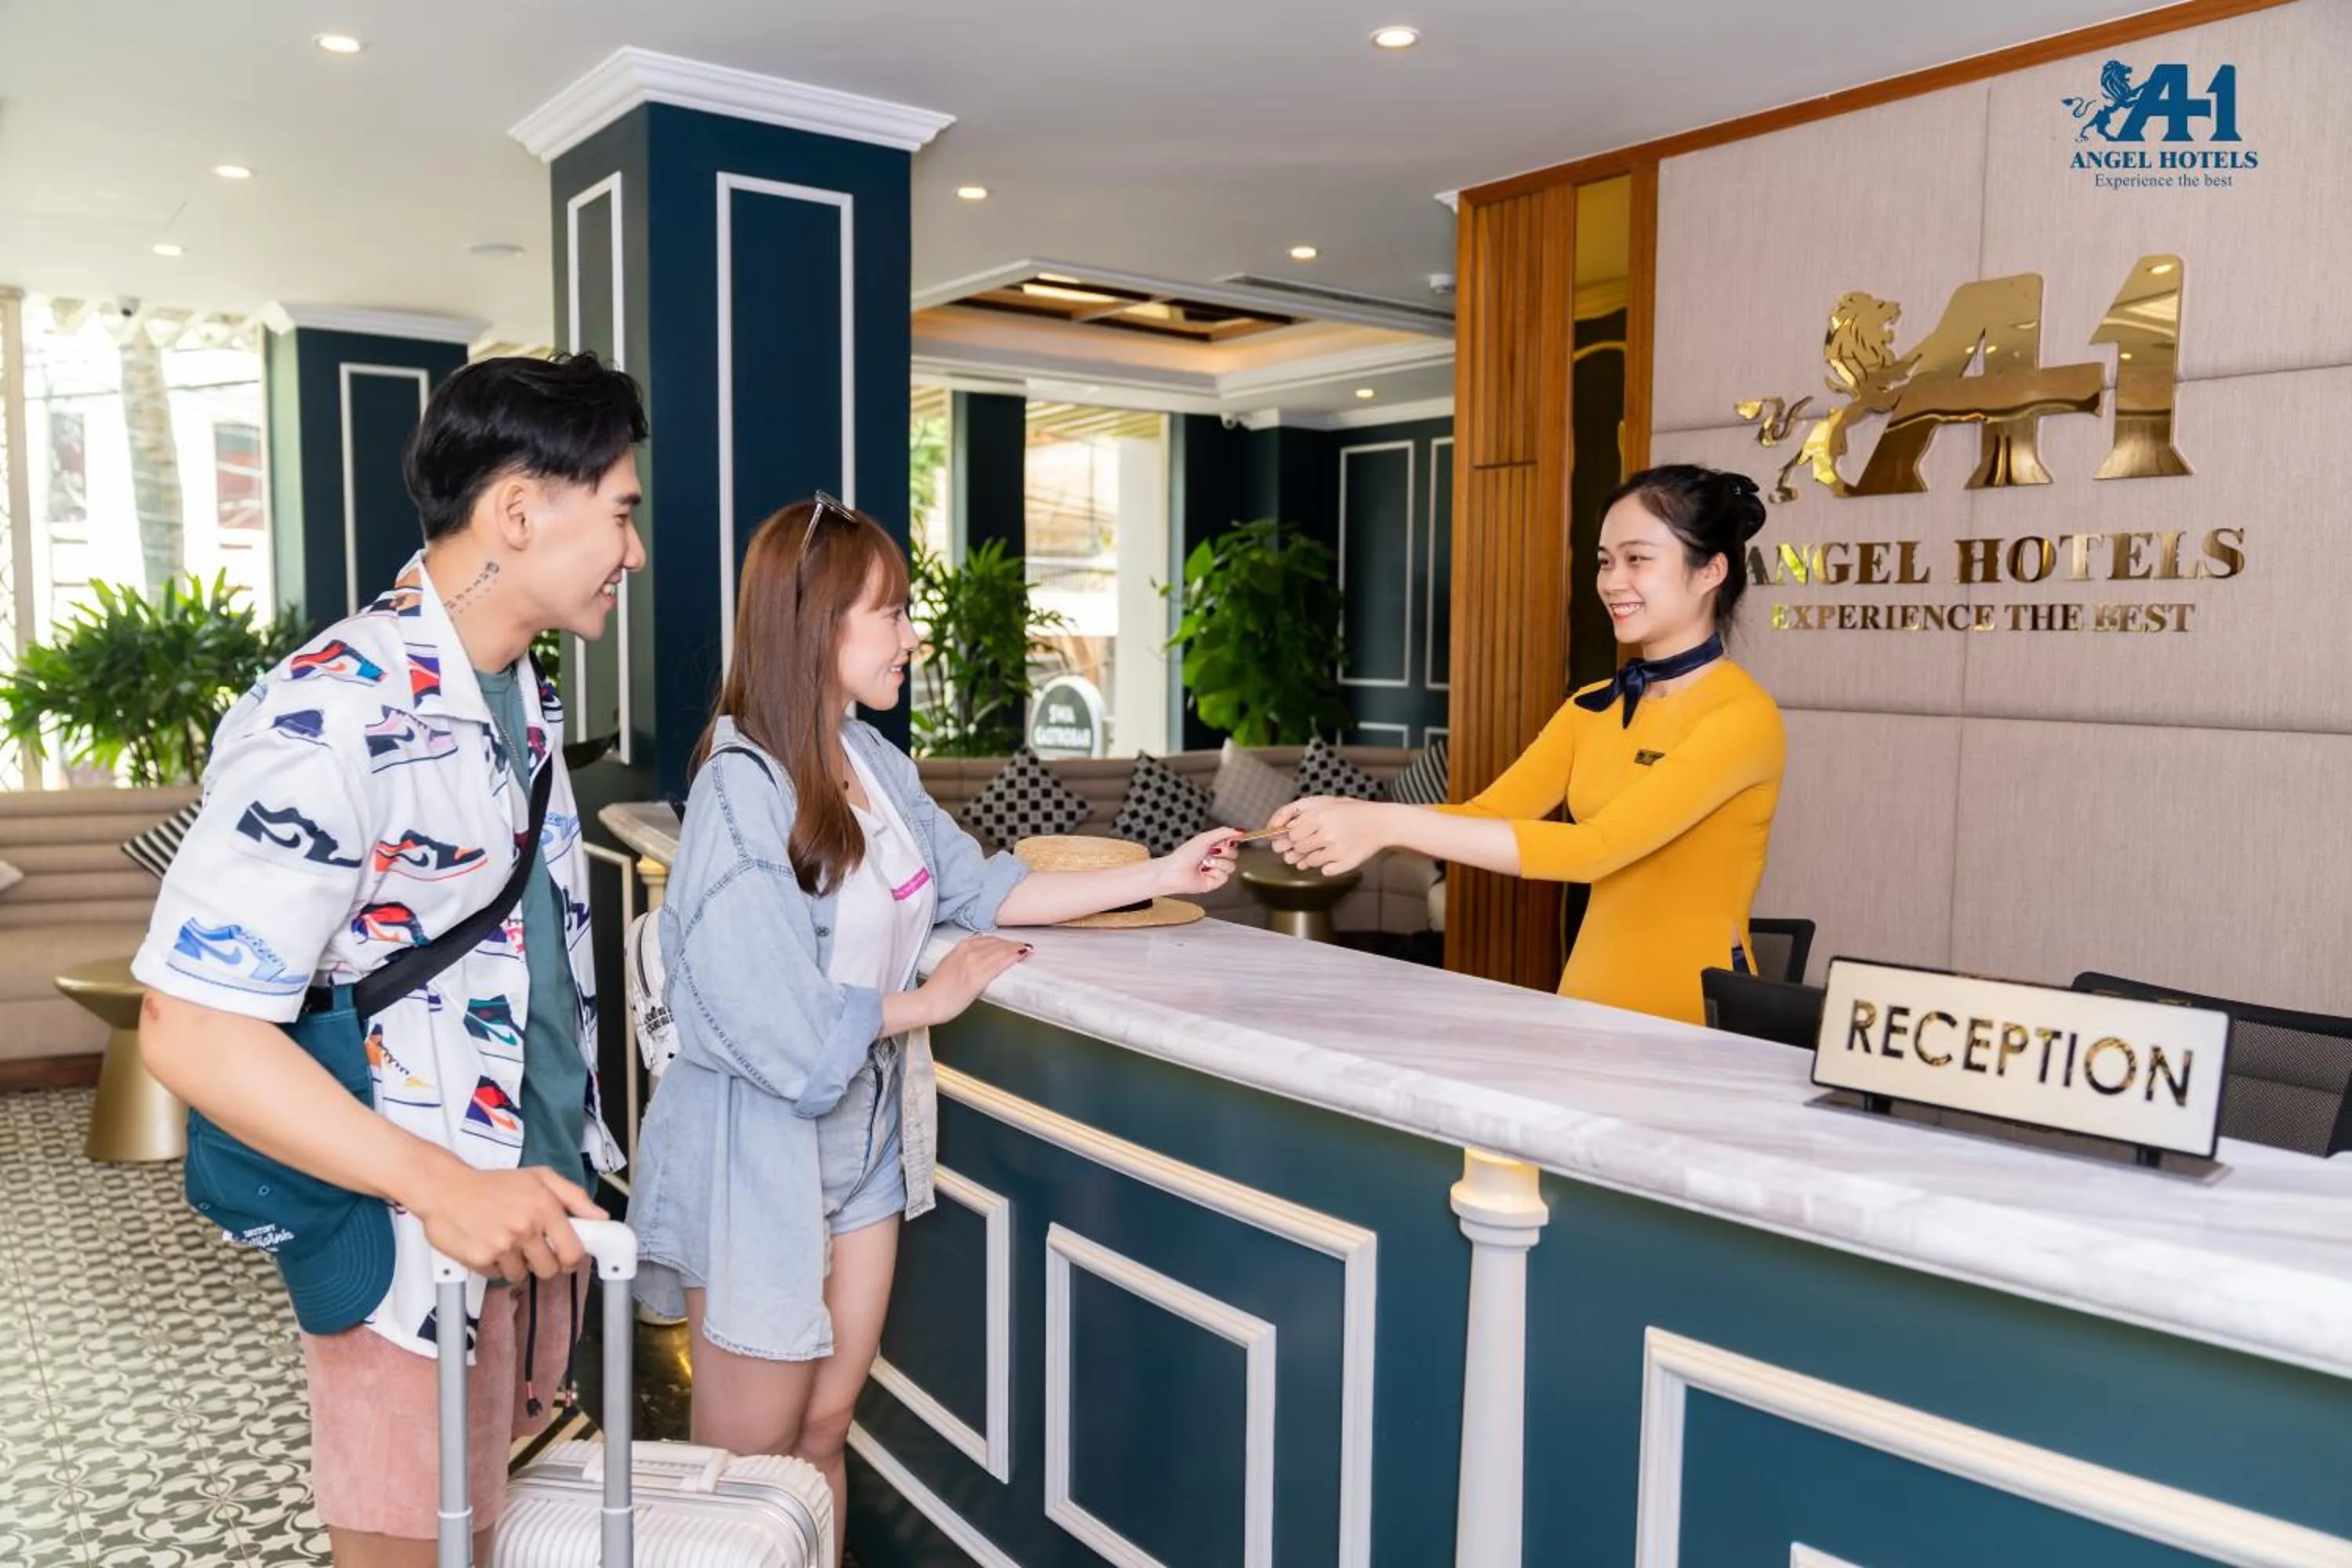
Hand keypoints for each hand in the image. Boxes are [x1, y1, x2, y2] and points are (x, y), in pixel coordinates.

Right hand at [410, 1162, 604, 1283]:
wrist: (445, 1188)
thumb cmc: (493, 1183)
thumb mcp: (539, 1177)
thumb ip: (574, 1197)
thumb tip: (601, 1217)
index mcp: (544, 1207)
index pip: (573, 1252)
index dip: (572, 1259)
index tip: (567, 1257)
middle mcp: (524, 1228)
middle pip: (549, 1270)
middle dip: (543, 1263)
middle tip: (531, 1247)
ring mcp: (501, 1245)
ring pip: (521, 1275)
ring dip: (516, 1263)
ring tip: (505, 1240)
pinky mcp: (479, 1259)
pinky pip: (496, 1275)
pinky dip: (493, 1265)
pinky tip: (487, 1244)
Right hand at [916, 934, 1030, 1025]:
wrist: (928, 1003)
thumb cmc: (937, 990)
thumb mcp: (949, 966)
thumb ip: (962, 960)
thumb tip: (976, 961)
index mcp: (960, 947)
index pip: (986, 939)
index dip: (1001, 941)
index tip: (1010, 943)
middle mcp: (968, 951)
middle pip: (996, 943)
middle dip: (1011, 944)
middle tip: (1024, 946)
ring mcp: (974, 963)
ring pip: (1001, 951)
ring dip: (1016, 949)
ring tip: (1028, 950)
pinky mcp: (978, 977)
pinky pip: (1000, 963)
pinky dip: (1013, 957)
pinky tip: (1022, 955)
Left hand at [1155, 827, 1239, 896]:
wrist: (1176, 871)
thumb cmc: (1186, 854)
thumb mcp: (1206, 838)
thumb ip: (1224, 832)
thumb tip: (1242, 830)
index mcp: (1214, 846)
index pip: (1232, 842)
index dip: (1231, 841)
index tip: (1227, 840)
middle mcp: (1217, 858)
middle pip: (1235, 853)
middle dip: (1223, 851)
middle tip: (1210, 852)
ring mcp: (1217, 870)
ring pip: (1231, 865)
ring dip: (1217, 862)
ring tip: (1204, 863)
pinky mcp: (1216, 882)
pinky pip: (1225, 876)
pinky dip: (1214, 872)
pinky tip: (1204, 872)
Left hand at [1268, 796, 1390, 875]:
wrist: (1381, 823)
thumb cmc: (1350, 811)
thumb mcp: (1323, 802)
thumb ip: (1297, 812)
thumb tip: (1274, 829)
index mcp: (1318, 814)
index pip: (1289, 833)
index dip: (1287, 837)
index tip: (1289, 837)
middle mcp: (1325, 832)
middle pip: (1296, 848)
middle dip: (1298, 848)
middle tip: (1310, 842)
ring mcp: (1335, 849)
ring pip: (1307, 862)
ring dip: (1310, 858)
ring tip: (1324, 847)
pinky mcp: (1344, 863)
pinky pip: (1323, 870)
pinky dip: (1325, 866)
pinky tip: (1334, 855)